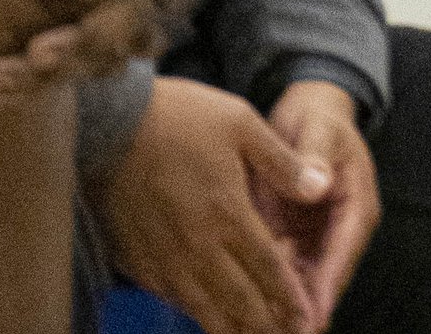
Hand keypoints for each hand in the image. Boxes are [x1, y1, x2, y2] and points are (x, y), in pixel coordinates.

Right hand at [95, 74, 376, 333]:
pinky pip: (175, 302)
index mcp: (230, 215)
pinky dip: (198, 315)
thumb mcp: (239, 123)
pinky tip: (206, 316)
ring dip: (234, 330)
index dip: (290, 300)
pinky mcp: (141, 264)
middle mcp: (201, 249)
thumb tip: (321, 187)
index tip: (306, 319)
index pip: (269, 271)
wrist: (108, 124)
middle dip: (267, 326)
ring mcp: (168, 262)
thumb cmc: (178, 117)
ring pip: (208, 312)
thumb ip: (281, 162)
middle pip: (242, 303)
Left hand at [266, 81, 379, 331]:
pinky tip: (254, 304)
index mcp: (357, 206)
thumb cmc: (319, 119)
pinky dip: (273, 285)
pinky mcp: (300, 238)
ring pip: (305, 281)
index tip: (310, 319)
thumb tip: (317, 180)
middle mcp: (342, 230)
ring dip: (287, 305)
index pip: (341, 255)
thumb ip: (316, 154)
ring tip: (264, 328)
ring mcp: (321, 237)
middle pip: (324, 279)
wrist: (310, 112)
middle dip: (306, 310)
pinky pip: (288, 268)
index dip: (325, 289)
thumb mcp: (320, 130)